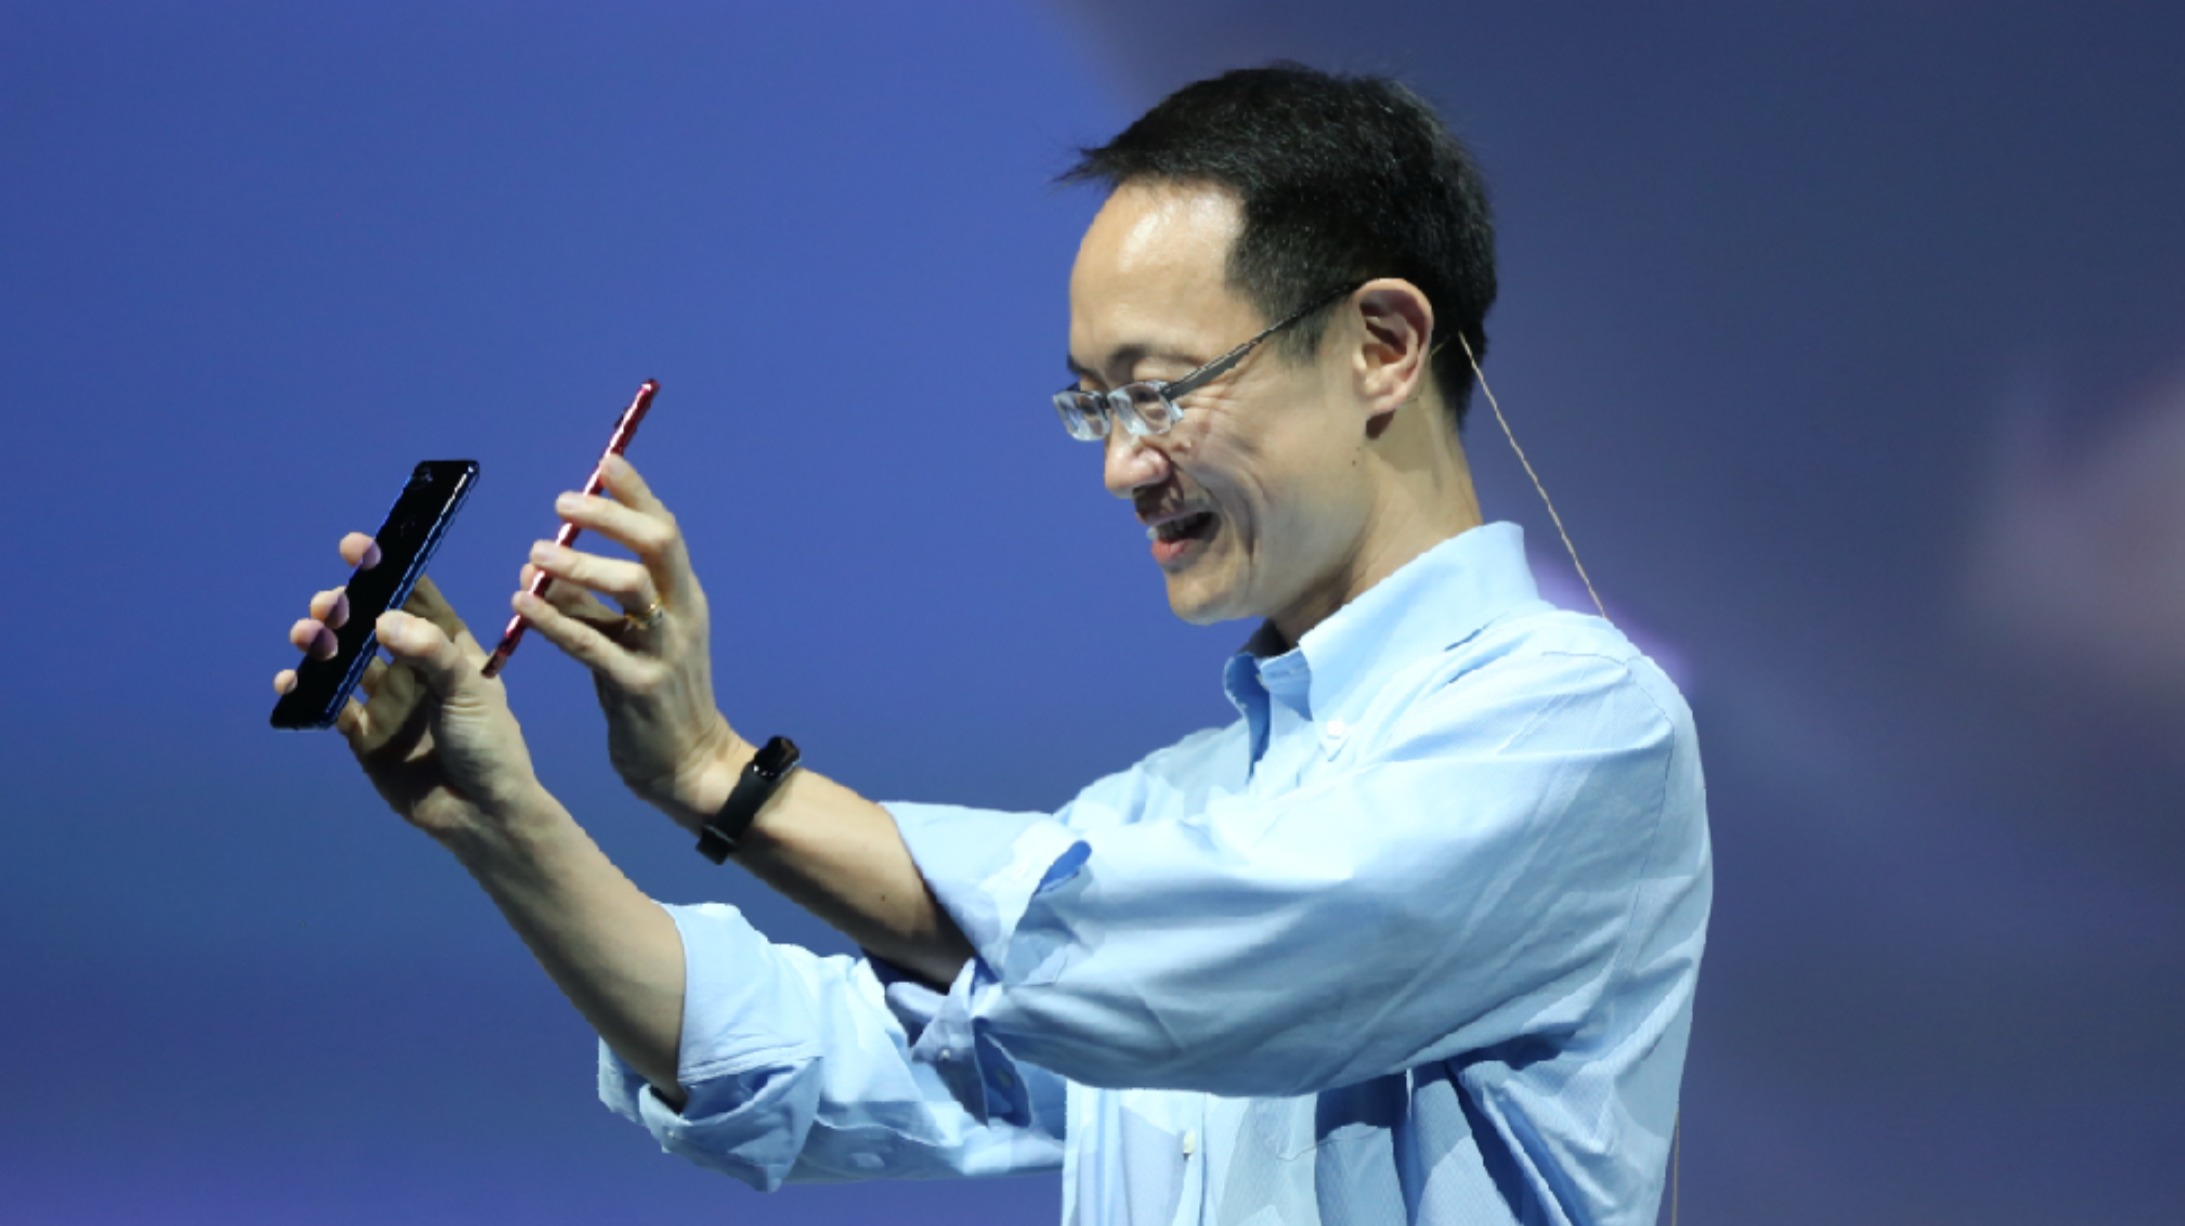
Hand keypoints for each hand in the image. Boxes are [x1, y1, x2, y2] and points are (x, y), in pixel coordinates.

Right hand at [276, 533, 546, 840]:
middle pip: (369, 625)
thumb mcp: (469, 691)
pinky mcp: (363, 735)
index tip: (355, 547)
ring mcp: (385, 701)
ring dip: (322, 644)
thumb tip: (383, 619)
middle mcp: (412, 668)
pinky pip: (328, 705)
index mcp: (447, 647)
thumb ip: (429, 653)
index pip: (413, 596)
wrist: (481, 815)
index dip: (386, 570)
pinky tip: (290, 680)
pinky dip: (306, 690)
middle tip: (328, 604)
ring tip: (307, 634)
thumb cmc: (488, 744)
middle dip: (345, 609)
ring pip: (344, 660)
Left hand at [512, 455, 742, 828]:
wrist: (689, 766)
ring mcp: (664, 652)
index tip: (605, 461)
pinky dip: (554, 619)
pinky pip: (592, 644)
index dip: (636, 494)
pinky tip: (520, 603)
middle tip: (562, 505)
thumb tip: (543, 566)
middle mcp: (682, 616)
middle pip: (657, 546)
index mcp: (685, 599)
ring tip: (534, 556)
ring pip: (629, 588)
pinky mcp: (638, 689)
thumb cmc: (656, 698)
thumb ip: (594, 603)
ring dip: (578, 566)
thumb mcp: (632, 641)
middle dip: (610, 518)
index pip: (665, 532)